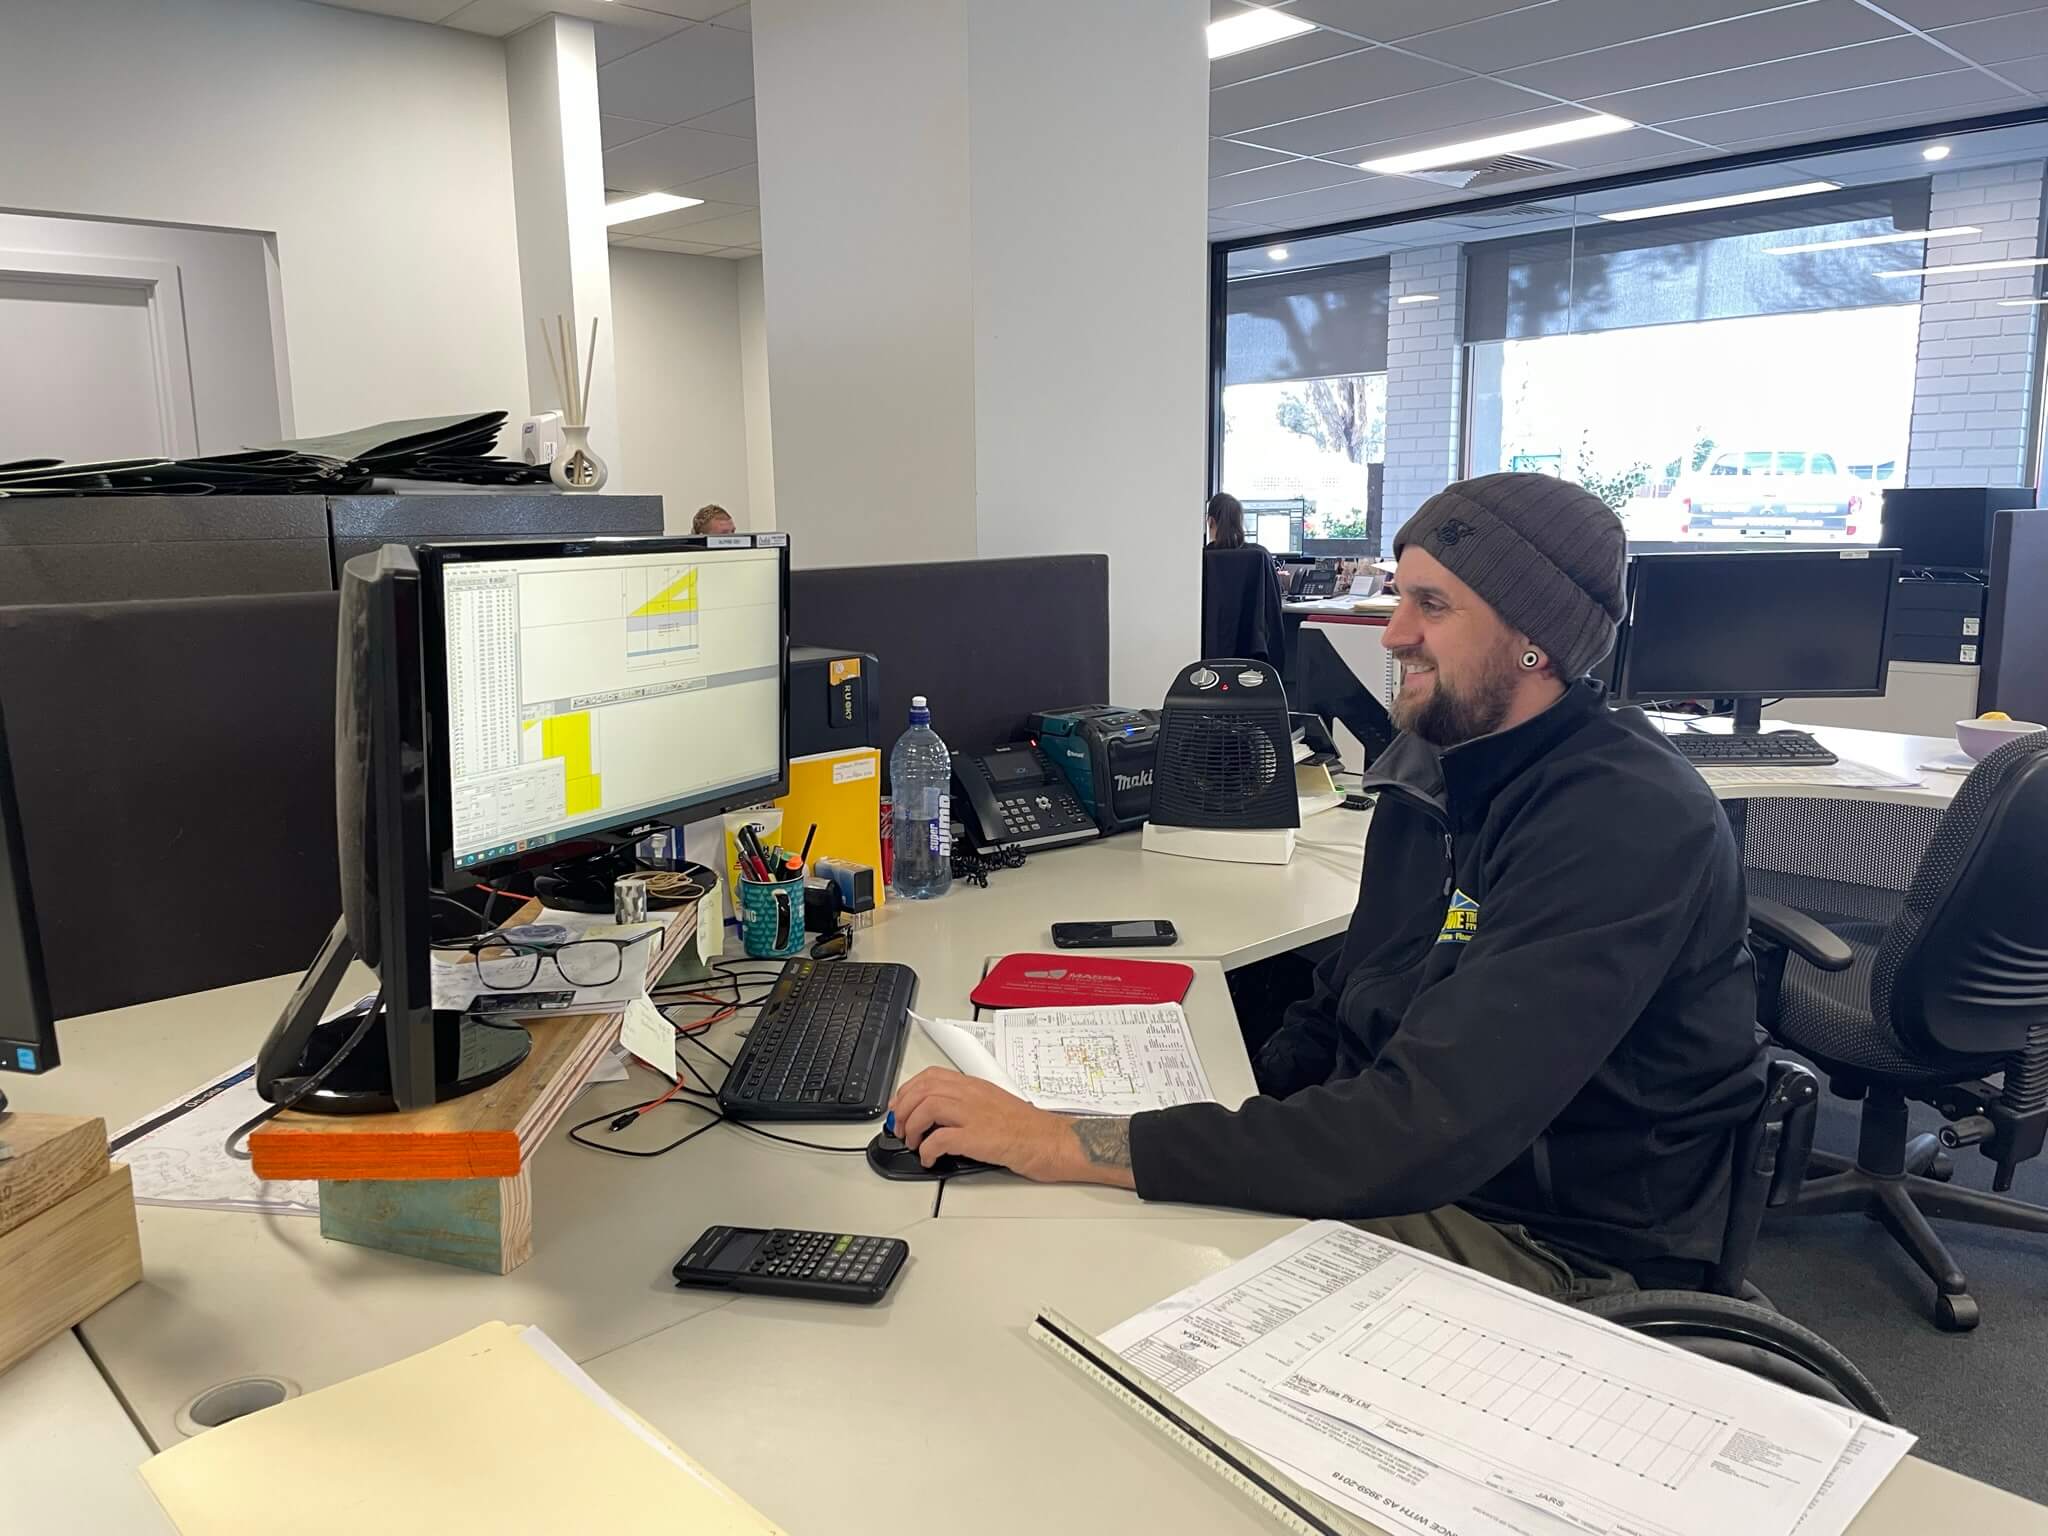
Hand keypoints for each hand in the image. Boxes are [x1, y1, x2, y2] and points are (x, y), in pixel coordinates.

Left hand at [887, 1069, 1134, 1187]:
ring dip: (911, 1127)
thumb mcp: (995, 1105)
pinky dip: (926, 1150)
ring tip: (912, 1143)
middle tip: (899, 1127)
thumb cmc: (1030, 1129)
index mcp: (975, 1086)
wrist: (1053, 1142)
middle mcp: (972, 1095)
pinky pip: (939, 1139)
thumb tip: (942, 1119)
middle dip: (903, 1109)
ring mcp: (975, 1114)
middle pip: (923, 1089)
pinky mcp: (978, 1137)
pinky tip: (929, 1159)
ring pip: (927, 1107)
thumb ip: (969, 1106)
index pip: (931, 1076)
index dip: (908, 1090)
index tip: (900, 1106)